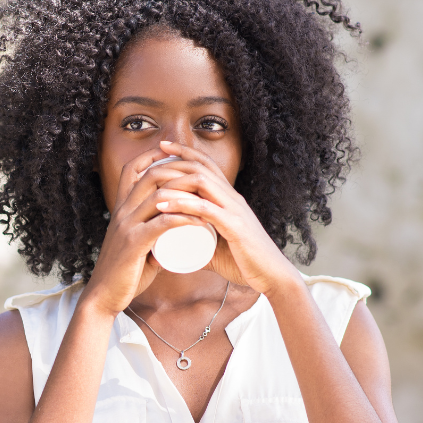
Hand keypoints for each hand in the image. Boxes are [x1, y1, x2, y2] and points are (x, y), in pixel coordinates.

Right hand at [80, 147, 211, 315]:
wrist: (103, 296)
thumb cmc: (124, 273)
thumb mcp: (136, 246)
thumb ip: (153, 237)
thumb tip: (174, 235)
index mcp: (120, 209)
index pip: (132, 170)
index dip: (152, 156)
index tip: (175, 155)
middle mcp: (121, 212)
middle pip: (150, 175)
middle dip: (178, 170)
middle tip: (202, 178)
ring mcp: (127, 226)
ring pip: (158, 195)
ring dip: (187, 193)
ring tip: (207, 199)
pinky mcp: (134, 243)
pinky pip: (162, 223)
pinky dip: (184, 218)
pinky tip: (201, 221)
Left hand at [150, 140, 302, 296]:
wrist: (271, 277)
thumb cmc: (243, 262)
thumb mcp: (215, 248)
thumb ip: (195, 244)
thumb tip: (168, 249)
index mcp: (229, 199)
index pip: (208, 165)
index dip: (186, 152)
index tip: (162, 146)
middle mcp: (233, 199)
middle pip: (202, 167)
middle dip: (176, 158)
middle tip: (153, 155)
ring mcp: (235, 211)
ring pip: (202, 183)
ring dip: (174, 181)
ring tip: (151, 184)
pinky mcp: (235, 227)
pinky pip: (206, 209)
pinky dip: (182, 204)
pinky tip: (163, 206)